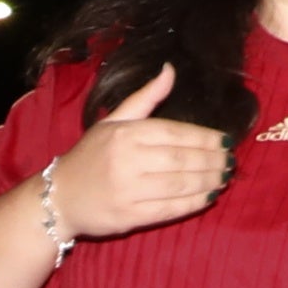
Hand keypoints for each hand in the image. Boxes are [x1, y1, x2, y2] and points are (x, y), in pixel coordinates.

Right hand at [51, 63, 232, 240]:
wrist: (57, 198)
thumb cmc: (89, 157)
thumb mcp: (113, 121)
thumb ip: (145, 98)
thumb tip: (170, 71)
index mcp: (126, 134)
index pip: (176, 133)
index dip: (205, 138)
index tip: (226, 141)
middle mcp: (127, 161)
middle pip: (182, 159)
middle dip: (212, 160)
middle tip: (230, 161)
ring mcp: (128, 191)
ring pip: (179, 184)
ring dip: (208, 181)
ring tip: (224, 177)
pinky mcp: (128, 216)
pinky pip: (169, 209)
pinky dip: (193, 203)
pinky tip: (208, 196)